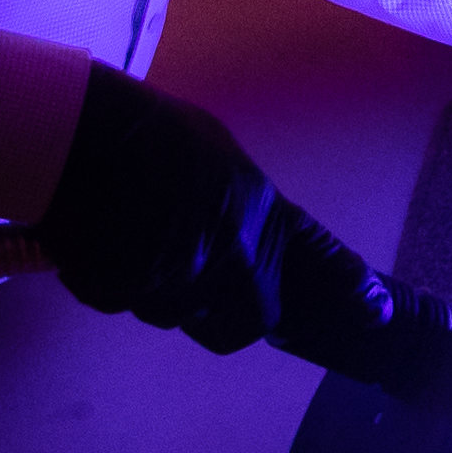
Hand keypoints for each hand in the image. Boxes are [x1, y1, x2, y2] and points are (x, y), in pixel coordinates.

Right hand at [40, 67, 368, 354]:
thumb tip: (244, 236)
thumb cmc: (143, 131)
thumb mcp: (214, 152)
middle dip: (223, 310)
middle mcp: (228, 255)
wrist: (75, 132)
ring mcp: (177, 278)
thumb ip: (238, 207)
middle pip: (246, 321)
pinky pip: (122, 302)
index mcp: (256, 211)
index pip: (320, 261)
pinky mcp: (126, 292)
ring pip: (175, 313)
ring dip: (158, 289)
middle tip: (189, 275)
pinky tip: (97, 238)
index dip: (350, 291)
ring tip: (129, 234)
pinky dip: (110, 281)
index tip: (376, 313)